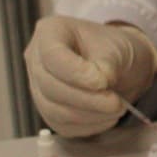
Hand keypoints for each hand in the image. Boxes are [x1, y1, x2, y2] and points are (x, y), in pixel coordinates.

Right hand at [23, 17, 156, 136]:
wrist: (120, 68)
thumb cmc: (114, 50)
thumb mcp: (116, 48)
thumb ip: (106, 64)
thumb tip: (100, 85)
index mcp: (50, 32)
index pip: (52, 55)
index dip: (76, 73)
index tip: (103, 82)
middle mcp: (36, 59)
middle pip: (50, 86)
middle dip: (86, 99)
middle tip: (116, 103)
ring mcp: (38, 87)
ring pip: (53, 110)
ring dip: (89, 114)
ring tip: (116, 108)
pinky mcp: (49, 111)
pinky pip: (62, 125)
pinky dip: (88, 125)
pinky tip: (107, 117)